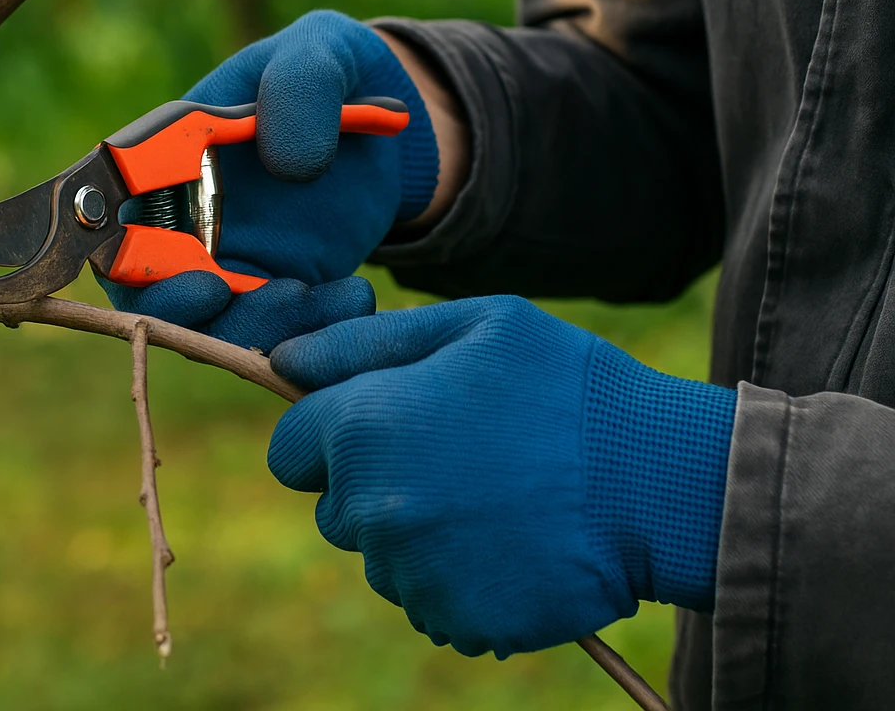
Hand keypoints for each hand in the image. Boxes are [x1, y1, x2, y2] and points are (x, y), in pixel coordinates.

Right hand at [102, 10, 438, 349]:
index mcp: (162, 158)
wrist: (385, 126)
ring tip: (321, 292)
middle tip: (271, 295)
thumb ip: (299, 87)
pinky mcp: (271, 294)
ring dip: (261, 327)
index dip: (133, 262)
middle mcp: (179, 220)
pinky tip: (352, 294)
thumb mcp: (318, 55)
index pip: (111, 217)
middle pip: (151, 294)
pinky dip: (310, 329)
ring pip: (212, 327)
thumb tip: (287, 165)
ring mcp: (224, 265)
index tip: (202, 280)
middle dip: (195, 316)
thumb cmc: (327, 72)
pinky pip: (273, 334)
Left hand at [266, 296, 736, 657]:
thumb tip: (283, 361)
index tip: (381, 425)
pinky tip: (512, 542)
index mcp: (361, 428)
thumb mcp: (473, 326)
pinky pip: (429, 601)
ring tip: (495, 500)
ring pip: (381, 559)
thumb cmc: (566, 386)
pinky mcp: (455, 619)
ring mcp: (411, 574)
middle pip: (335, 508)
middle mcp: (370, 509)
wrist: (660, 482)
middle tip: (456, 458)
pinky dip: (458, 580)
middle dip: (376, 484)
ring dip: (417, 536)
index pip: (289, 449)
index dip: (329, 433)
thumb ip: (365, 342)